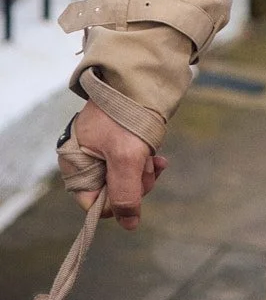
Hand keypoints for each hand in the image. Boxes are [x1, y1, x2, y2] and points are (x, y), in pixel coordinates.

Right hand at [69, 101, 167, 230]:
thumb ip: (126, 193)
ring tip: (153, 156)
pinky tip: (158, 157)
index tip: (136, 187)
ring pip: (125, 177)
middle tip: (149, 167)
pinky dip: (145, 161)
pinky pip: (131, 163)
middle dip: (135, 182)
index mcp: (74, 162)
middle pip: (111, 191)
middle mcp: (83, 158)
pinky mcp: (116, 141)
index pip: (94, 203)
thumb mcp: (126, 156)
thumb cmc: (127, 114)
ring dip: (143, 170)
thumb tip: (129, 224)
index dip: (118, 201)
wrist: (140, 74)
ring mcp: (100, 149)